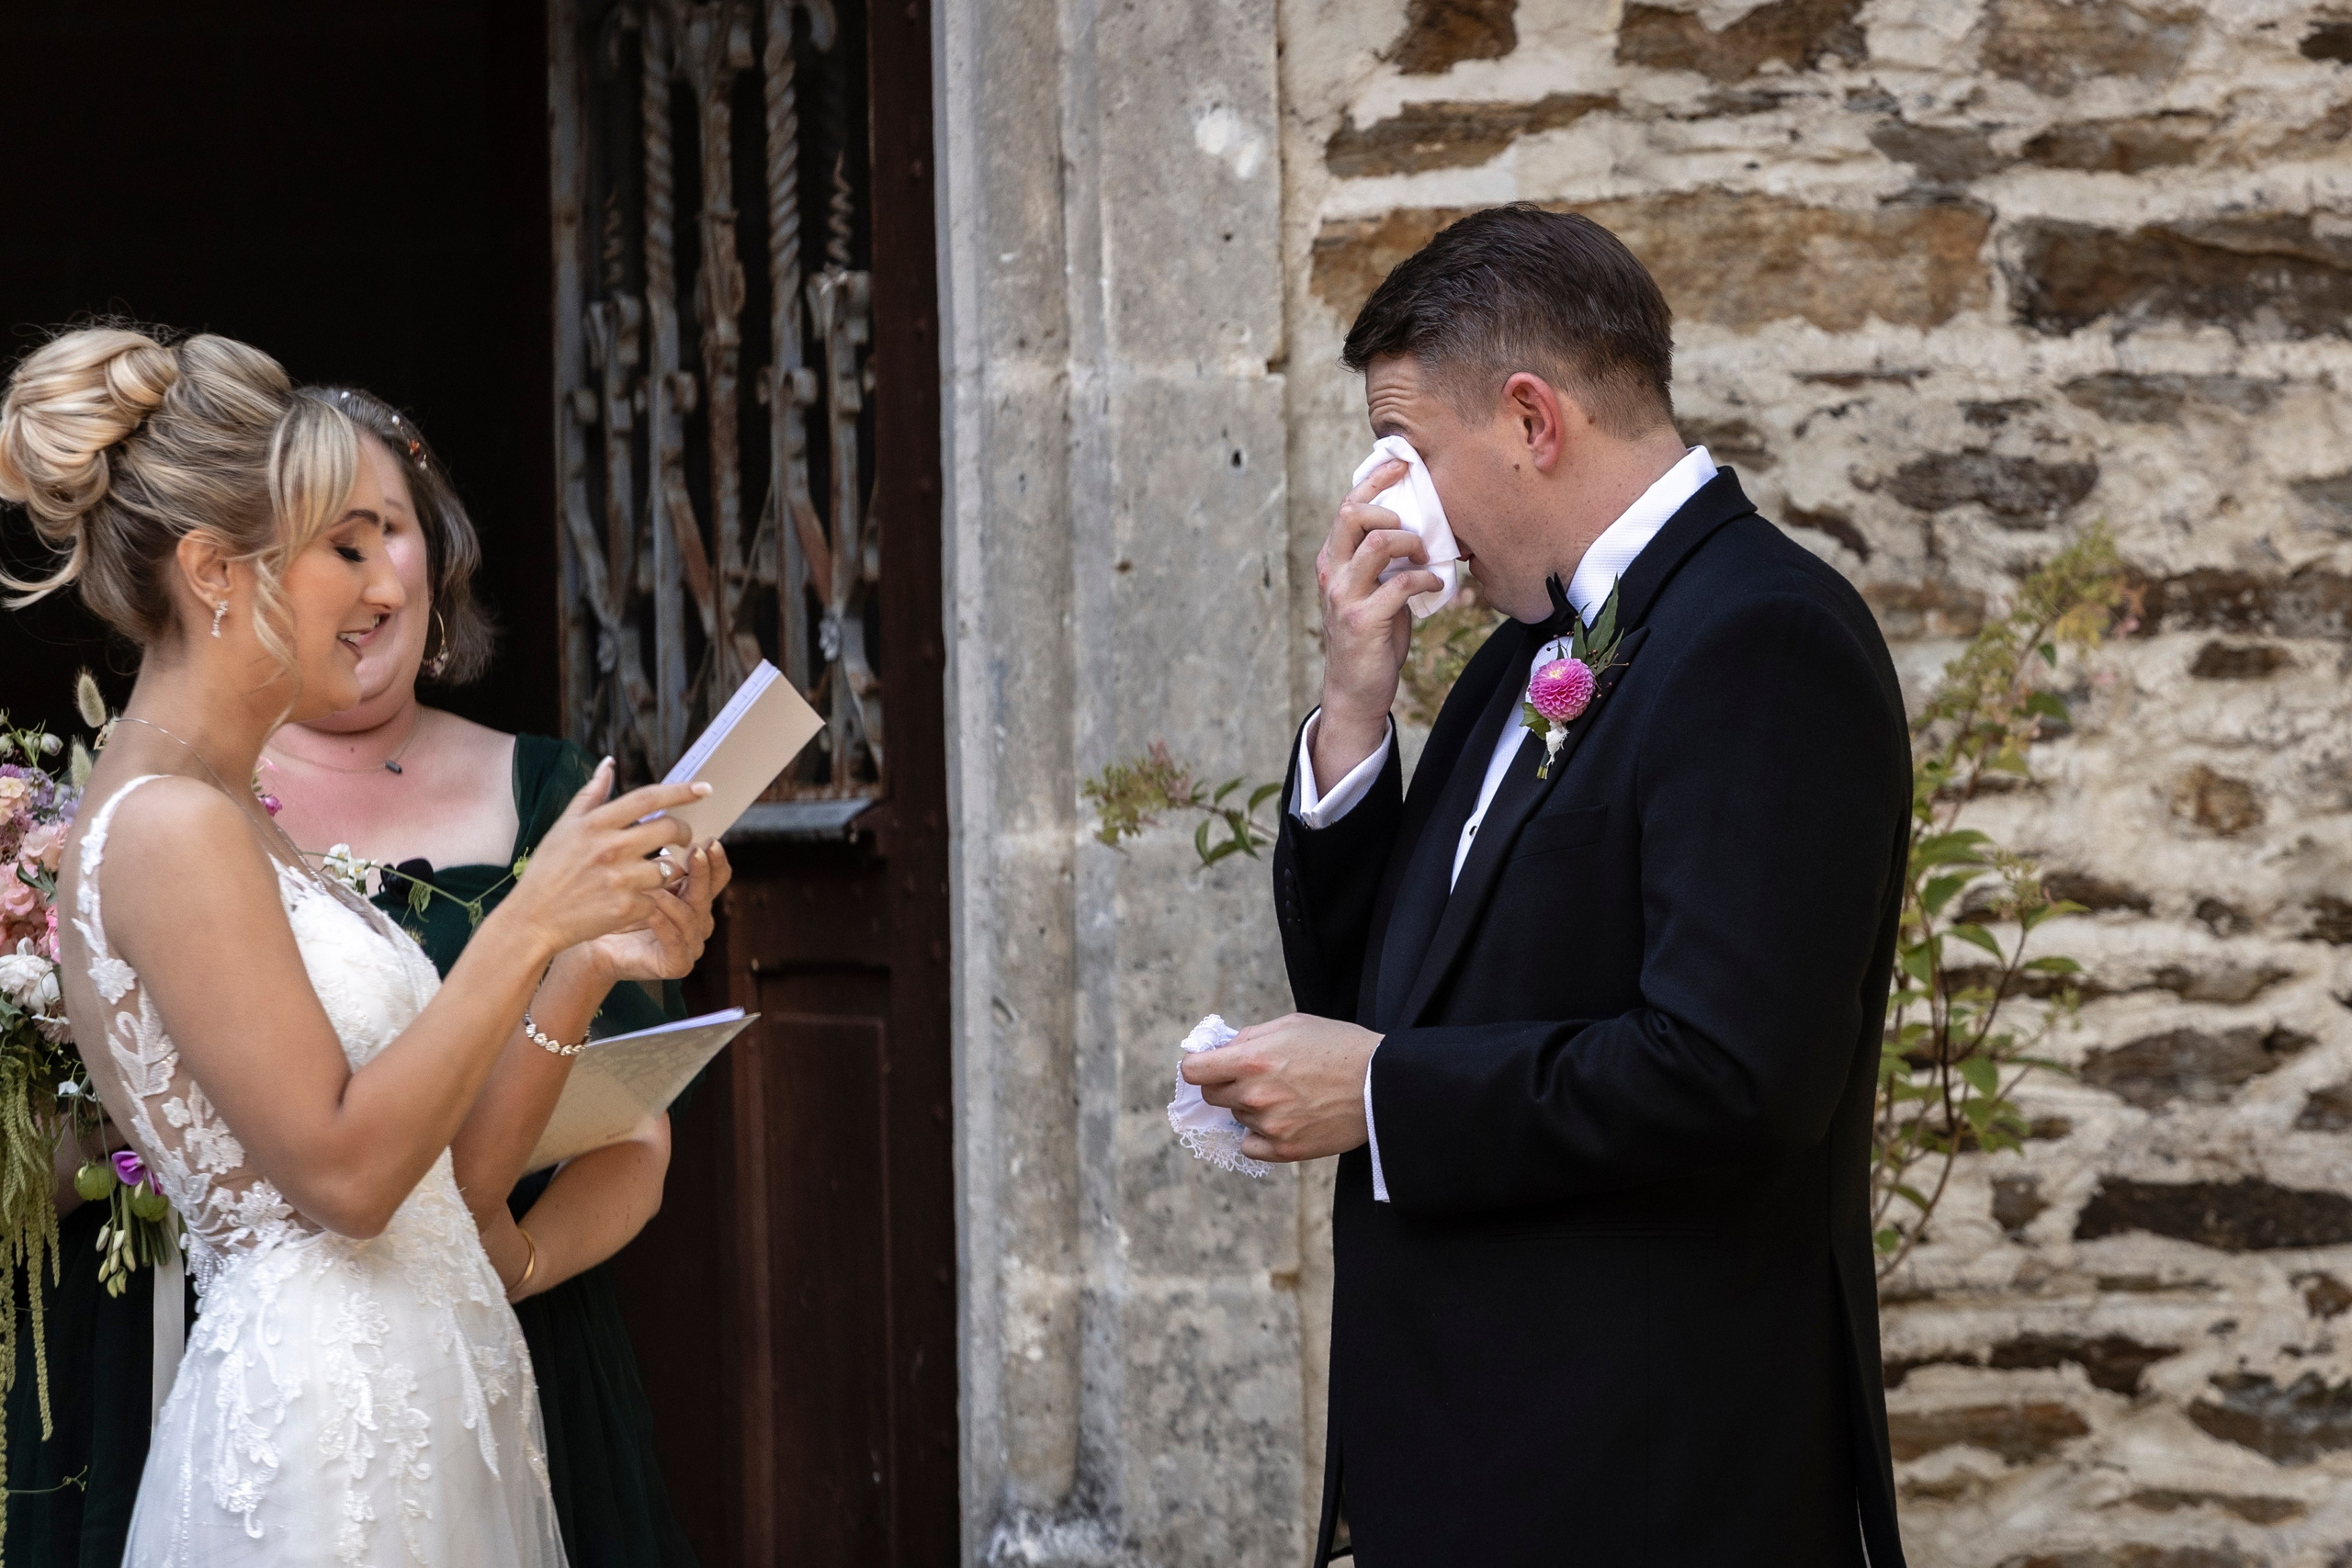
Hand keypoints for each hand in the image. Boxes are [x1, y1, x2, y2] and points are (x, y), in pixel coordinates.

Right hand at [498, 759, 703, 957]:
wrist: (532, 920)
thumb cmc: (547, 870)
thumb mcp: (563, 827)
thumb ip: (591, 794)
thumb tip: (609, 763)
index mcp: (595, 823)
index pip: (649, 798)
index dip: (681, 791)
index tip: (705, 788)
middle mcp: (610, 847)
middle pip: (669, 829)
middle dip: (683, 832)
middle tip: (682, 837)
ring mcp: (620, 879)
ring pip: (668, 867)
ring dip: (665, 870)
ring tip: (647, 875)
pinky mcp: (627, 908)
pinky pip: (657, 899)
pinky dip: (649, 900)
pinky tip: (630, 901)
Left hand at [588, 842, 731, 982]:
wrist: (593, 946)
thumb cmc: (615, 909)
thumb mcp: (641, 878)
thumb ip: (659, 859)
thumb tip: (665, 818)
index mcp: (695, 900)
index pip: (717, 878)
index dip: (716, 861)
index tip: (709, 841)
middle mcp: (698, 922)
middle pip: (707, 894)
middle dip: (702, 872)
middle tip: (696, 852)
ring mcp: (691, 945)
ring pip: (691, 916)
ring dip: (671, 897)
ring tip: (651, 884)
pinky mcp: (677, 964)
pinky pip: (675, 940)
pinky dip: (663, 923)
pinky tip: (650, 909)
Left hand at [1179, 1012, 1378, 1162]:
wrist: (1383, 1084)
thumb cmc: (1340, 1047)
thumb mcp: (1293, 1025)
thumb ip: (1250, 1037)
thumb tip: (1220, 1049)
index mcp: (1251, 1060)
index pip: (1193, 1071)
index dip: (1198, 1066)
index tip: (1207, 1066)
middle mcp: (1253, 1095)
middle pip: (1212, 1095)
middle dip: (1226, 1084)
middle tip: (1258, 1077)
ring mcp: (1268, 1125)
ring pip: (1236, 1117)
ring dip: (1251, 1107)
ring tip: (1289, 1095)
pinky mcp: (1284, 1150)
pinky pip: (1250, 1145)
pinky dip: (1260, 1136)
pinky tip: (1285, 1121)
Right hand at [1313, 458, 1441, 781]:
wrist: (1355, 690)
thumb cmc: (1370, 638)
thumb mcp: (1370, 592)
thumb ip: (1382, 564)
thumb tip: (1418, 531)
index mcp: (1332, 561)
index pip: (1348, 508)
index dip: (1374, 481)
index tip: (1401, 465)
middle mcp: (1332, 573)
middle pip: (1354, 515)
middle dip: (1389, 503)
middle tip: (1416, 515)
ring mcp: (1344, 596)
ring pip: (1377, 543)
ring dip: (1411, 543)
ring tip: (1426, 555)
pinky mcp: (1363, 620)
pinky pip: (1400, 584)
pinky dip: (1426, 580)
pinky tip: (1438, 586)